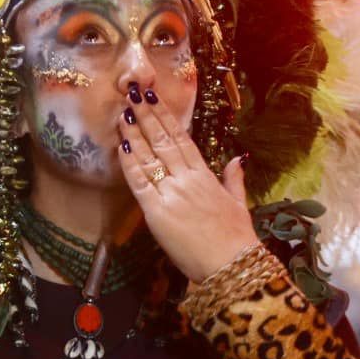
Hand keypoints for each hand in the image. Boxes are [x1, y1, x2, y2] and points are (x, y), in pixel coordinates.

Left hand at [115, 90, 258, 282]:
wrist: (230, 264)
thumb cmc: (236, 238)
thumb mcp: (239, 203)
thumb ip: (234, 179)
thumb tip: (238, 159)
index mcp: (205, 175)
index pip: (182, 138)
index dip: (166, 117)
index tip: (154, 99)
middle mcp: (187, 179)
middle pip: (162, 141)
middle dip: (146, 116)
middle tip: (132, 95)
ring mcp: (171, 193)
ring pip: (148, 157)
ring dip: (133, 134)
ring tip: (121, 115)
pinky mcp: (157, 212)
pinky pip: (139, 183)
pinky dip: (129, 164)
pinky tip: (120, 148)